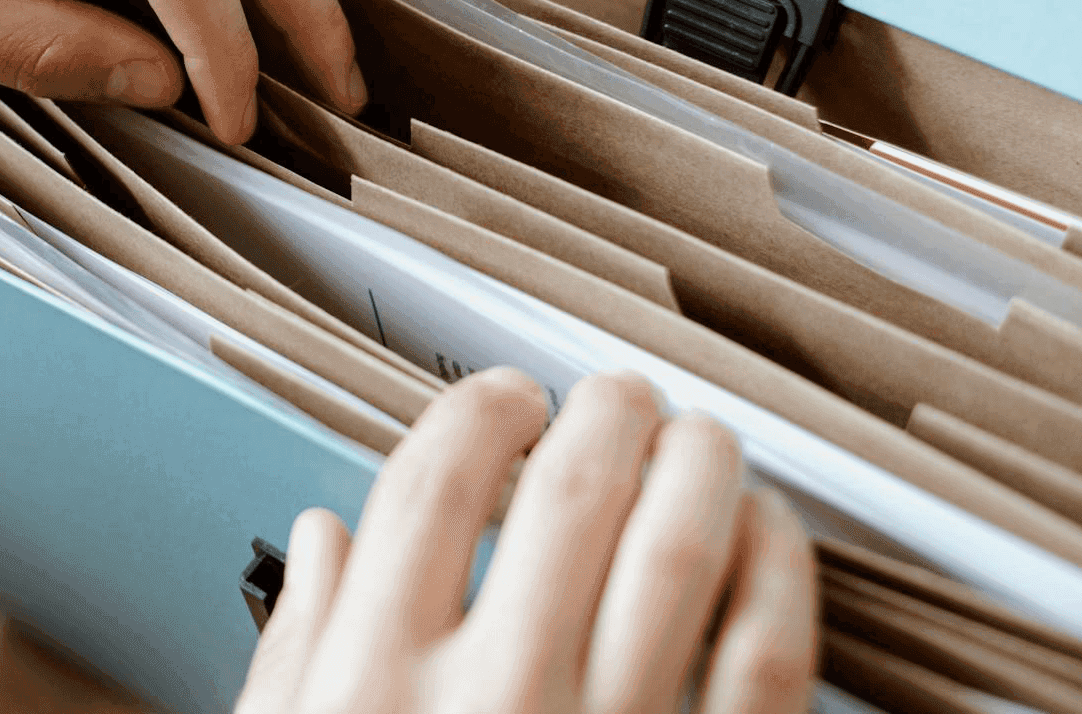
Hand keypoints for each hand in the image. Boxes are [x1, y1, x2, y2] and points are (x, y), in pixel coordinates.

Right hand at [238, 369, 816, 713]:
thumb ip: (302, 647)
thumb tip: (322, 535)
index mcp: (376, 685)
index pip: (435, 481)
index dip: (480, 409)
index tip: (505, 401)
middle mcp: (496, 701)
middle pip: (572, 488)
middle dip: (604, 412)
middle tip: (617, 399)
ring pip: (684, 545)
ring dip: (702, 462)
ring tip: (698, 438)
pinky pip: (770, 652)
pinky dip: (779, 570)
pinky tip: (765, 538)